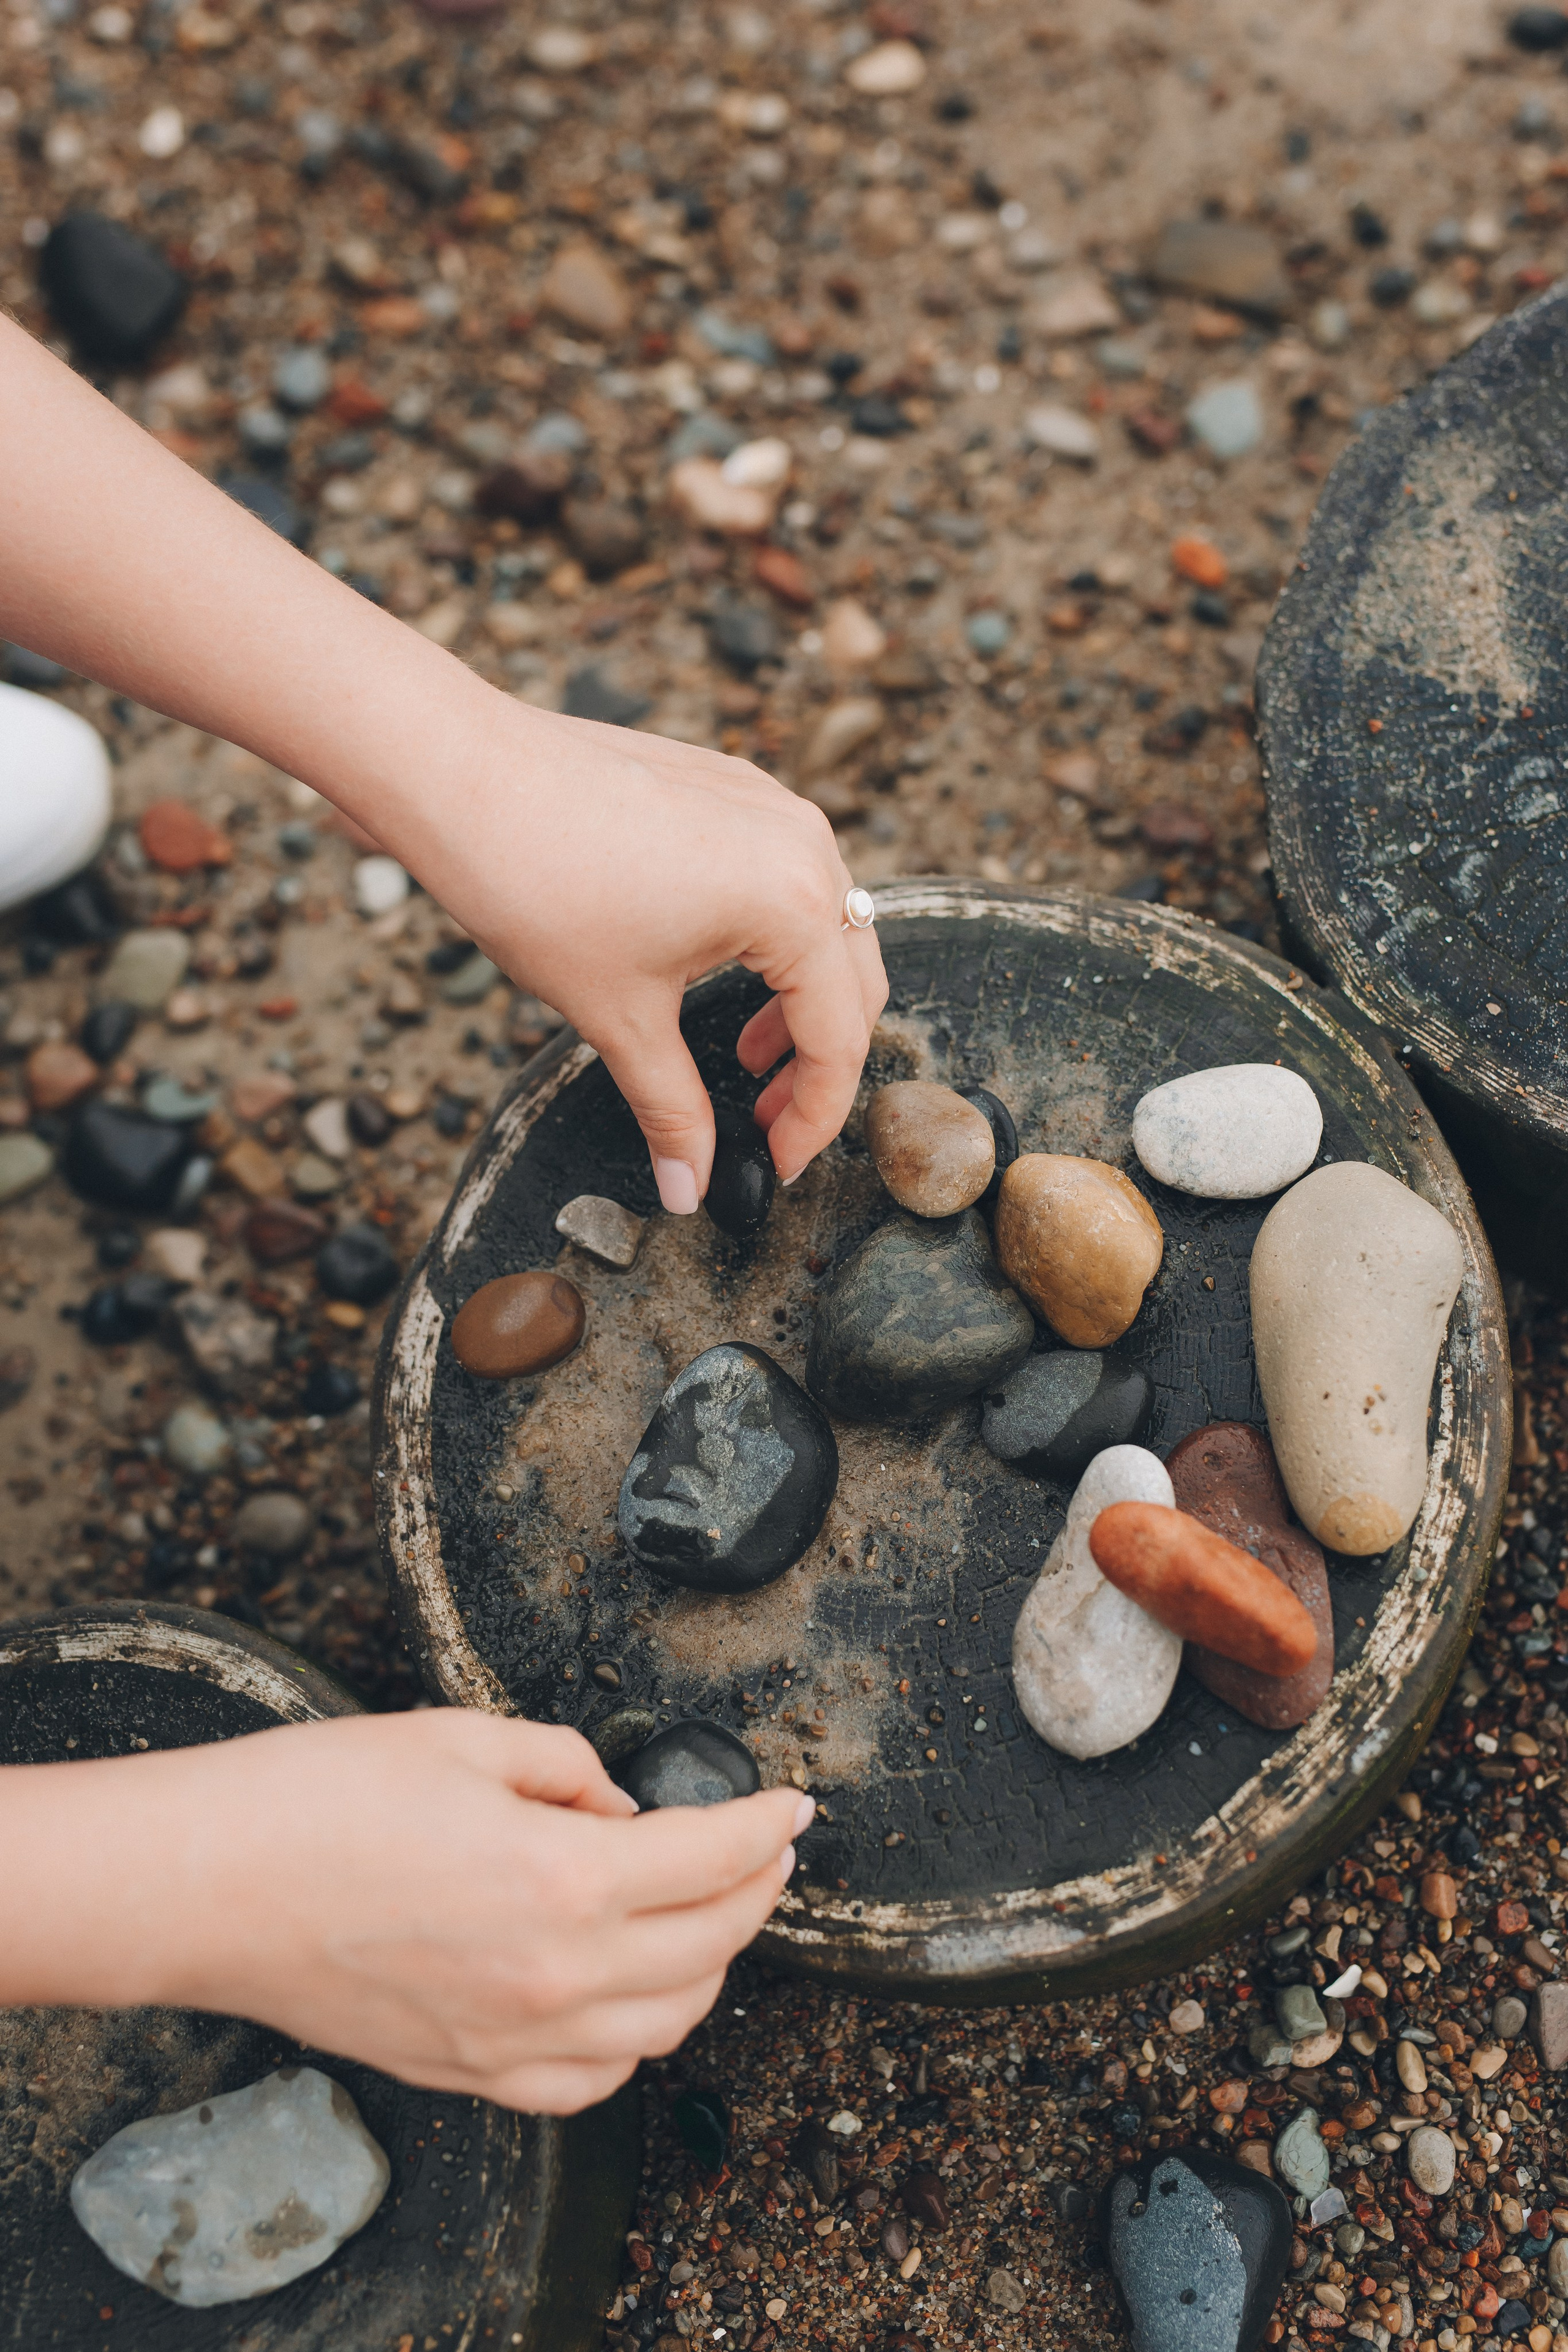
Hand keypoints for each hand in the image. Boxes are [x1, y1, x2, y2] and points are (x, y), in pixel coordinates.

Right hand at [0, 1712, 808, 2114]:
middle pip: (710, 1946)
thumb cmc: (320, 1800)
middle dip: (756, 1892)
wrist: (211, 1884)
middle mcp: (554, 1975)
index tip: (794, 1808)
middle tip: (766, 1853)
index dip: (769, 1827)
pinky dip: (635, 2040)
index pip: (714, 1858)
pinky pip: (591, 2081)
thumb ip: (568, 1767)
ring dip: (709, 1967)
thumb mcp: (467, 1738)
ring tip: (711, 1915)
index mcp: (563, 1878)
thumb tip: (619, 1805)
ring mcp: (511, 2038)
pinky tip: (633, 1997)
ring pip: (666, 2025)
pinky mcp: (468, 2072)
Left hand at [394, 699, 889, 1208]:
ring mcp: (770, 805)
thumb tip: (690, 1189)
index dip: (814, 1117)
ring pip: (827, 925)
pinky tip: (716, 970)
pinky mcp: (731, 785)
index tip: (779, 1166)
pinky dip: (774, 939)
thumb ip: (672, 1108)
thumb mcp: (616, 1016)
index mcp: (792, 904)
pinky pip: (787, 875)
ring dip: (800, 1000)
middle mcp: (803, 844)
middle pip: (854, 981)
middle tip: (766, 1121)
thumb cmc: (534, 882)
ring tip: (743, 1054)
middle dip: (817, 1061)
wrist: (459, 771)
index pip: (840, 1037)